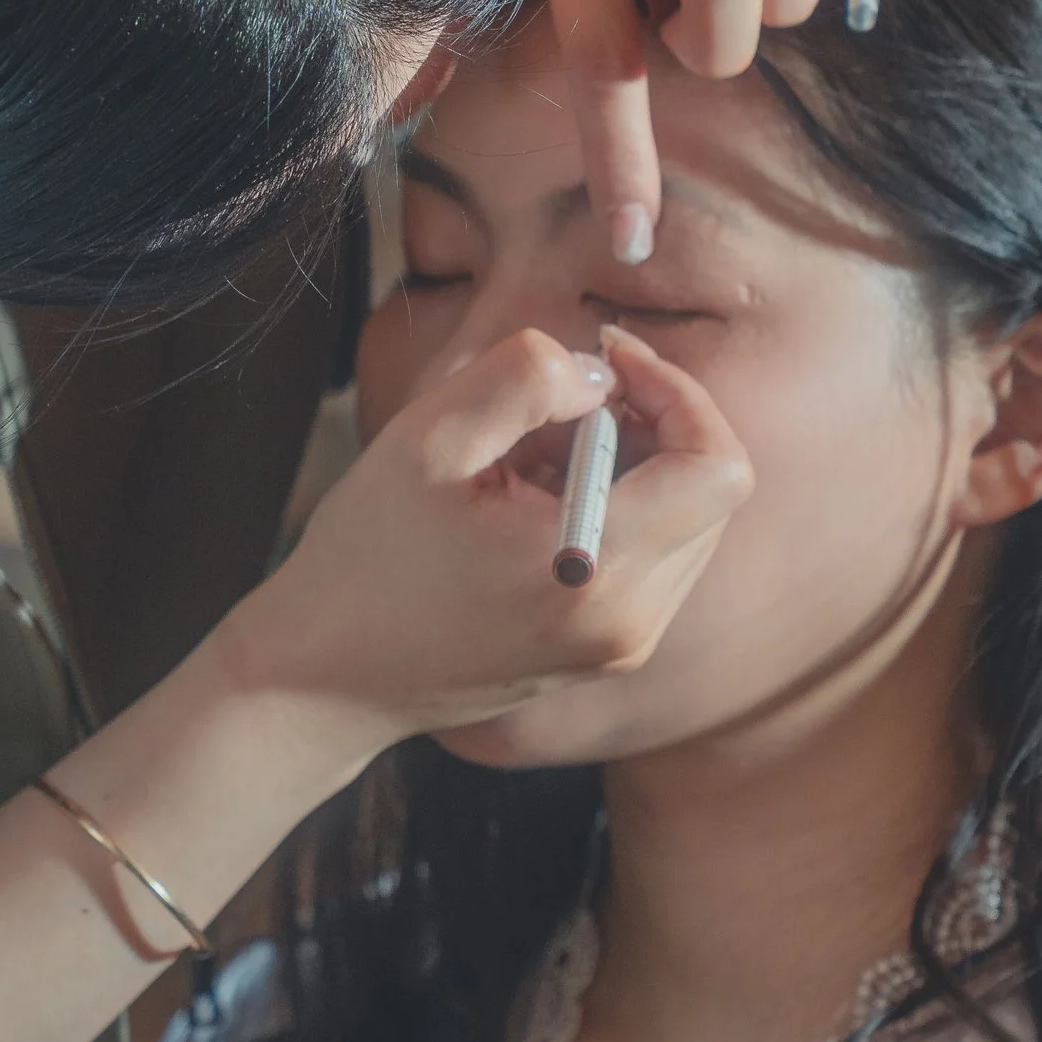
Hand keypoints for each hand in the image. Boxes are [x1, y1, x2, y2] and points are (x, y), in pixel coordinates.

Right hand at [222, 322, 749, 752]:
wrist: (323, 678)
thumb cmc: (364, 558)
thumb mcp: (429, 437)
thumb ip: (526, 376)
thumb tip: (599, 374)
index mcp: (597, 572)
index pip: (717, 467)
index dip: (677, 393)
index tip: (608, 362)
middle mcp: (631, 622)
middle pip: (712, 491)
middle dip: (650, 425)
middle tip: (556, 405)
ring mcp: (624, 646)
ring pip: (686, 522)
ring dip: (630, 466)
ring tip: (528, 460)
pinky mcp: (607, 653)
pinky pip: (652, 559)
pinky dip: (614, 510)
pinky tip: (528, 505)